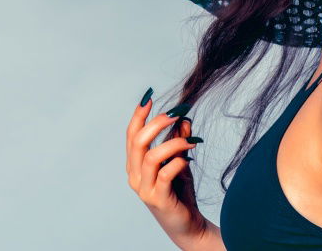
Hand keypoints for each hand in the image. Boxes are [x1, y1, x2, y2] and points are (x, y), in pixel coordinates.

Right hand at [126, 90, 205, 247]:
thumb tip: (184, 118)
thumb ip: (178, 141)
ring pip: (151, 156)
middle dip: (156, 123)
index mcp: (135, 165)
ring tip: (190, 140)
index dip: (138, 115)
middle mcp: (135, 176)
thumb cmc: (179, 193)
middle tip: (175, 114)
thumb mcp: (179, 162)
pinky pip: (166, 173)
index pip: (131, 135)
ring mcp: (145, 189)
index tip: (149, 97)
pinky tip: (189, 158)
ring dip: (173, 143)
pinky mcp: (159, 199)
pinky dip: (178, 161)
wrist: (187, 225)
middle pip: (137, 142)